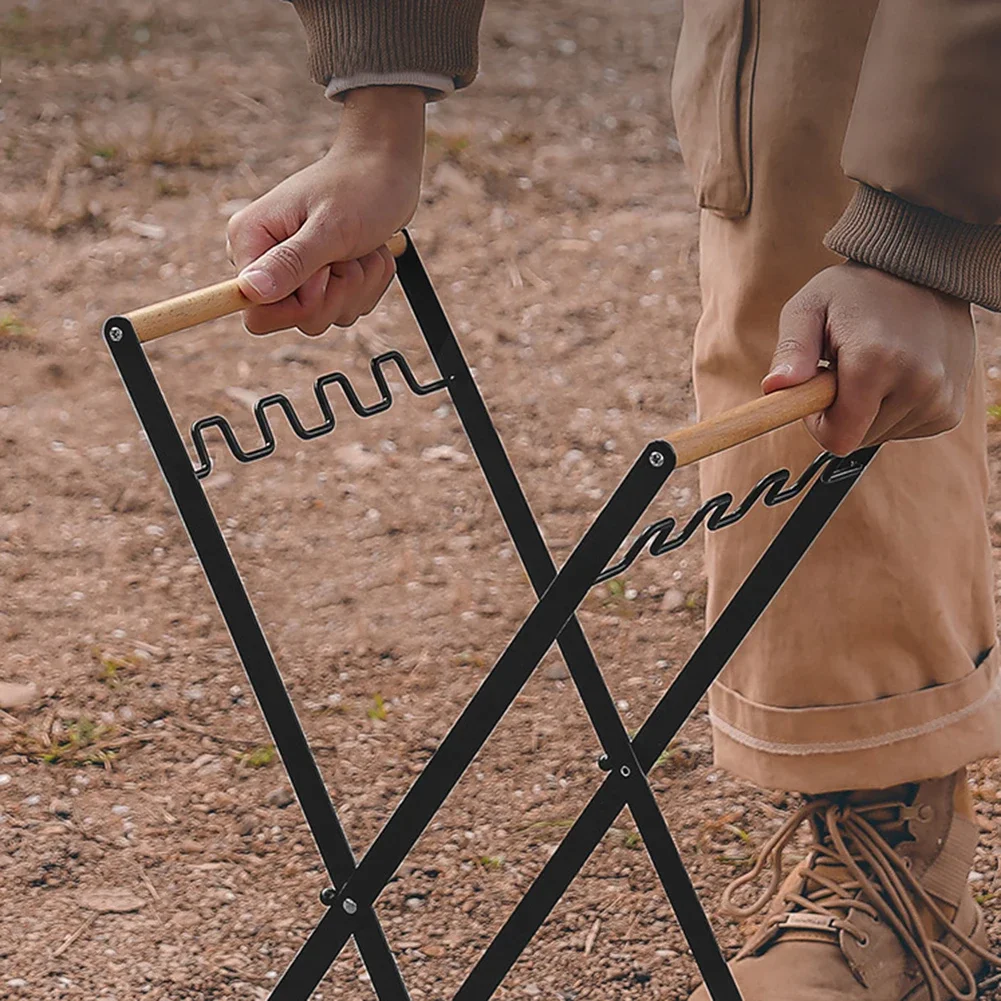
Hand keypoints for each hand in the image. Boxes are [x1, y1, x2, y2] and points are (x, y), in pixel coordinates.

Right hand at [227, 86, 425, 335]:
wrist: (386, 167)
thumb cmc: (358, 187)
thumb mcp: (329, 228)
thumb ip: (291, 262)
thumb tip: (250, 291)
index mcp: (250, 242)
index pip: (256, 312)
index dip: (295, 307)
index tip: (323, 276)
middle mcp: (267, 262)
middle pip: (300, 319)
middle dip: (338, 292)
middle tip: (348, 254)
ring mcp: (297, 274)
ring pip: (329, 315)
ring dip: (358, 284)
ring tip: (361, 247)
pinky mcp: (325, 281)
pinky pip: (348, 307)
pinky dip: (369, 283)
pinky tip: (368, 252)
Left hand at [763, 262, 974, 454]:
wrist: (926, 273)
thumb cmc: (858, 290)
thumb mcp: (810, 308)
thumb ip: (791, 350)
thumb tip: (774, 387)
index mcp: (876, 362)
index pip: (837, 438)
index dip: (818, 422)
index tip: (818, 389)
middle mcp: (917, 384)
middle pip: (856, 439)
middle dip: (842, 412)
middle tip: (846, 368)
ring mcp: (940, 399)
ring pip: (880, 436)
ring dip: (868, 410)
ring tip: (874, 365)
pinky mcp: (951, 410)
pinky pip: (905, 431)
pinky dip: (893, 411)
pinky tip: (897, 375)